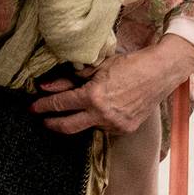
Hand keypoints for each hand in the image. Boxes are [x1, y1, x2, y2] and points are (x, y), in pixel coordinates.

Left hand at [34, 35, 193, 135]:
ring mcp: (115, 125)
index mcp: (93, 96)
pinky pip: (104, 128)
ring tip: (76, 110)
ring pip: (88, 126)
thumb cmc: (129, 64)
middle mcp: (103, 115)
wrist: (160, 72)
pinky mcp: (125, 129)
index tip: (33, 108)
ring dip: (79, 119)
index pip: (60, 104)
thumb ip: (70, 79)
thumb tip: (45, 86)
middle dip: (52, 124)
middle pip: (68, 127)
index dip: (43, 106)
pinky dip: (98, 120)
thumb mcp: (97, 67)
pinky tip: (101, 110)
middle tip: (43, 121)